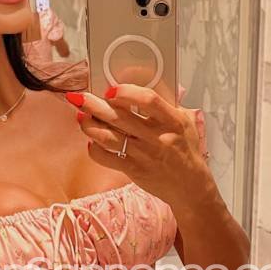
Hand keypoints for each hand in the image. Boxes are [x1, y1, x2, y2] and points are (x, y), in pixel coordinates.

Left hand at [67, 83, 209, 206]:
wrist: (190, 185)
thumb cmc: (186, 150)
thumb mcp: (186, 122)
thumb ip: (168, 103)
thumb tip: (148, 84)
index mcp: (172, 121)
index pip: (148, 100)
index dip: (126, 92)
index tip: (111, 90)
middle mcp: (157, 137)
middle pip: (120, 117)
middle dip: (94, 105)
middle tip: (79, 98)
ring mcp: (144, 155)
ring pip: (109, 138)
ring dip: (90, 126)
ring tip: (81, 117)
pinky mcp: (134, 170)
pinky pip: (107, 158)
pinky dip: (95, 150)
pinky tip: (92, 142)